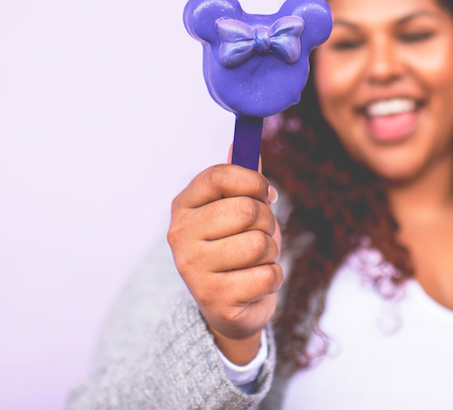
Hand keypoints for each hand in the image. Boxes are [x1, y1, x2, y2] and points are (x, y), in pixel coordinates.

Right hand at [168, 163, 281, 364]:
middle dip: (267, 224)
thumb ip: (241, 181)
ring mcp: (193, 268)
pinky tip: (254, 286)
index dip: (253, 181)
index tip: (266, 194)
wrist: (229, 309)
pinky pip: (267, 275)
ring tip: (254, 263)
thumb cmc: (236, 250)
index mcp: (184, 206)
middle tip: (258, 237)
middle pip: (247, 210)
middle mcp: (180, 235)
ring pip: (260, 244)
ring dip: (270, 254)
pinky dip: (272, 279)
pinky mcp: (214, 298)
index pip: (220, 176)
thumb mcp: (237, 212)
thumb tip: (240, 143)